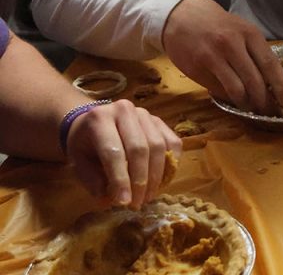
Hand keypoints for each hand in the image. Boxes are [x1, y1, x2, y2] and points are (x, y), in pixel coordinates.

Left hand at [66, 99, 181, 208]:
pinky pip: (173, 142)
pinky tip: (162, 180)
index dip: (121, 179)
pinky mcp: (159, 120)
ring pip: (158, 146)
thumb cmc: (84, 145)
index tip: (124, 202)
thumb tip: (111, 199)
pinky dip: (171, 163)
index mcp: (99, 119)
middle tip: (138, 203)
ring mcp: (145, 114)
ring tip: (149, 196)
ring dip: (156, 176)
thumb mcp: (78, 163)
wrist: (93, 123)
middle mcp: (125, 110)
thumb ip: (92, 180)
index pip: (114, 152)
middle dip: (141, 180)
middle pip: (140, 148)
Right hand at [162, 0, 282, 114]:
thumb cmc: (219, 26)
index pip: (270, 64)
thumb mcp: (242, 31)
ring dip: (247, 104)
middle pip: (254, 80)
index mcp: (249, 34)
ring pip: (236, 89)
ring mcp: (213, 57)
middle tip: (270, 113)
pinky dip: (228, 99)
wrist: (183, 16)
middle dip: (264, 101)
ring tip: (252, 110)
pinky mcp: (197, 67)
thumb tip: (271, 83)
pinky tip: (233, 101)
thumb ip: (255, 53)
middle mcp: (232, 44)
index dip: (281, 86)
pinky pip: (218, 89)